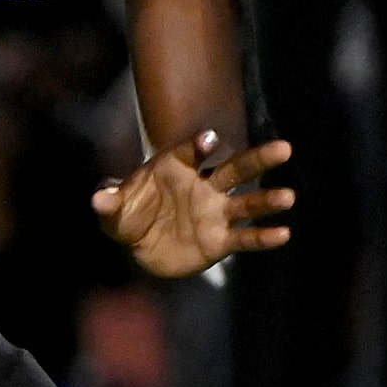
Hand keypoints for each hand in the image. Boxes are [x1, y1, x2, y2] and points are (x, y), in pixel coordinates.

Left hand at [91, 131, 292, 278]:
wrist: (141, 246)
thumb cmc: (128, 217)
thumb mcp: (114, 213)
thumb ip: (109, 204)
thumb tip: (98, 197)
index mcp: (177, 169)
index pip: (190, 153)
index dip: (198, 146)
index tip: (209, 140)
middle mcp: (203, 186)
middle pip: (235, 169)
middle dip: (258, 159)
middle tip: (284, 148)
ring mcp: (215, 212)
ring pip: (246, 202)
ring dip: (266, 199)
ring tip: (288, 196)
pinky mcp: (220, 240)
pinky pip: (244, 237)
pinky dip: (262, 237)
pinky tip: (283, 234)